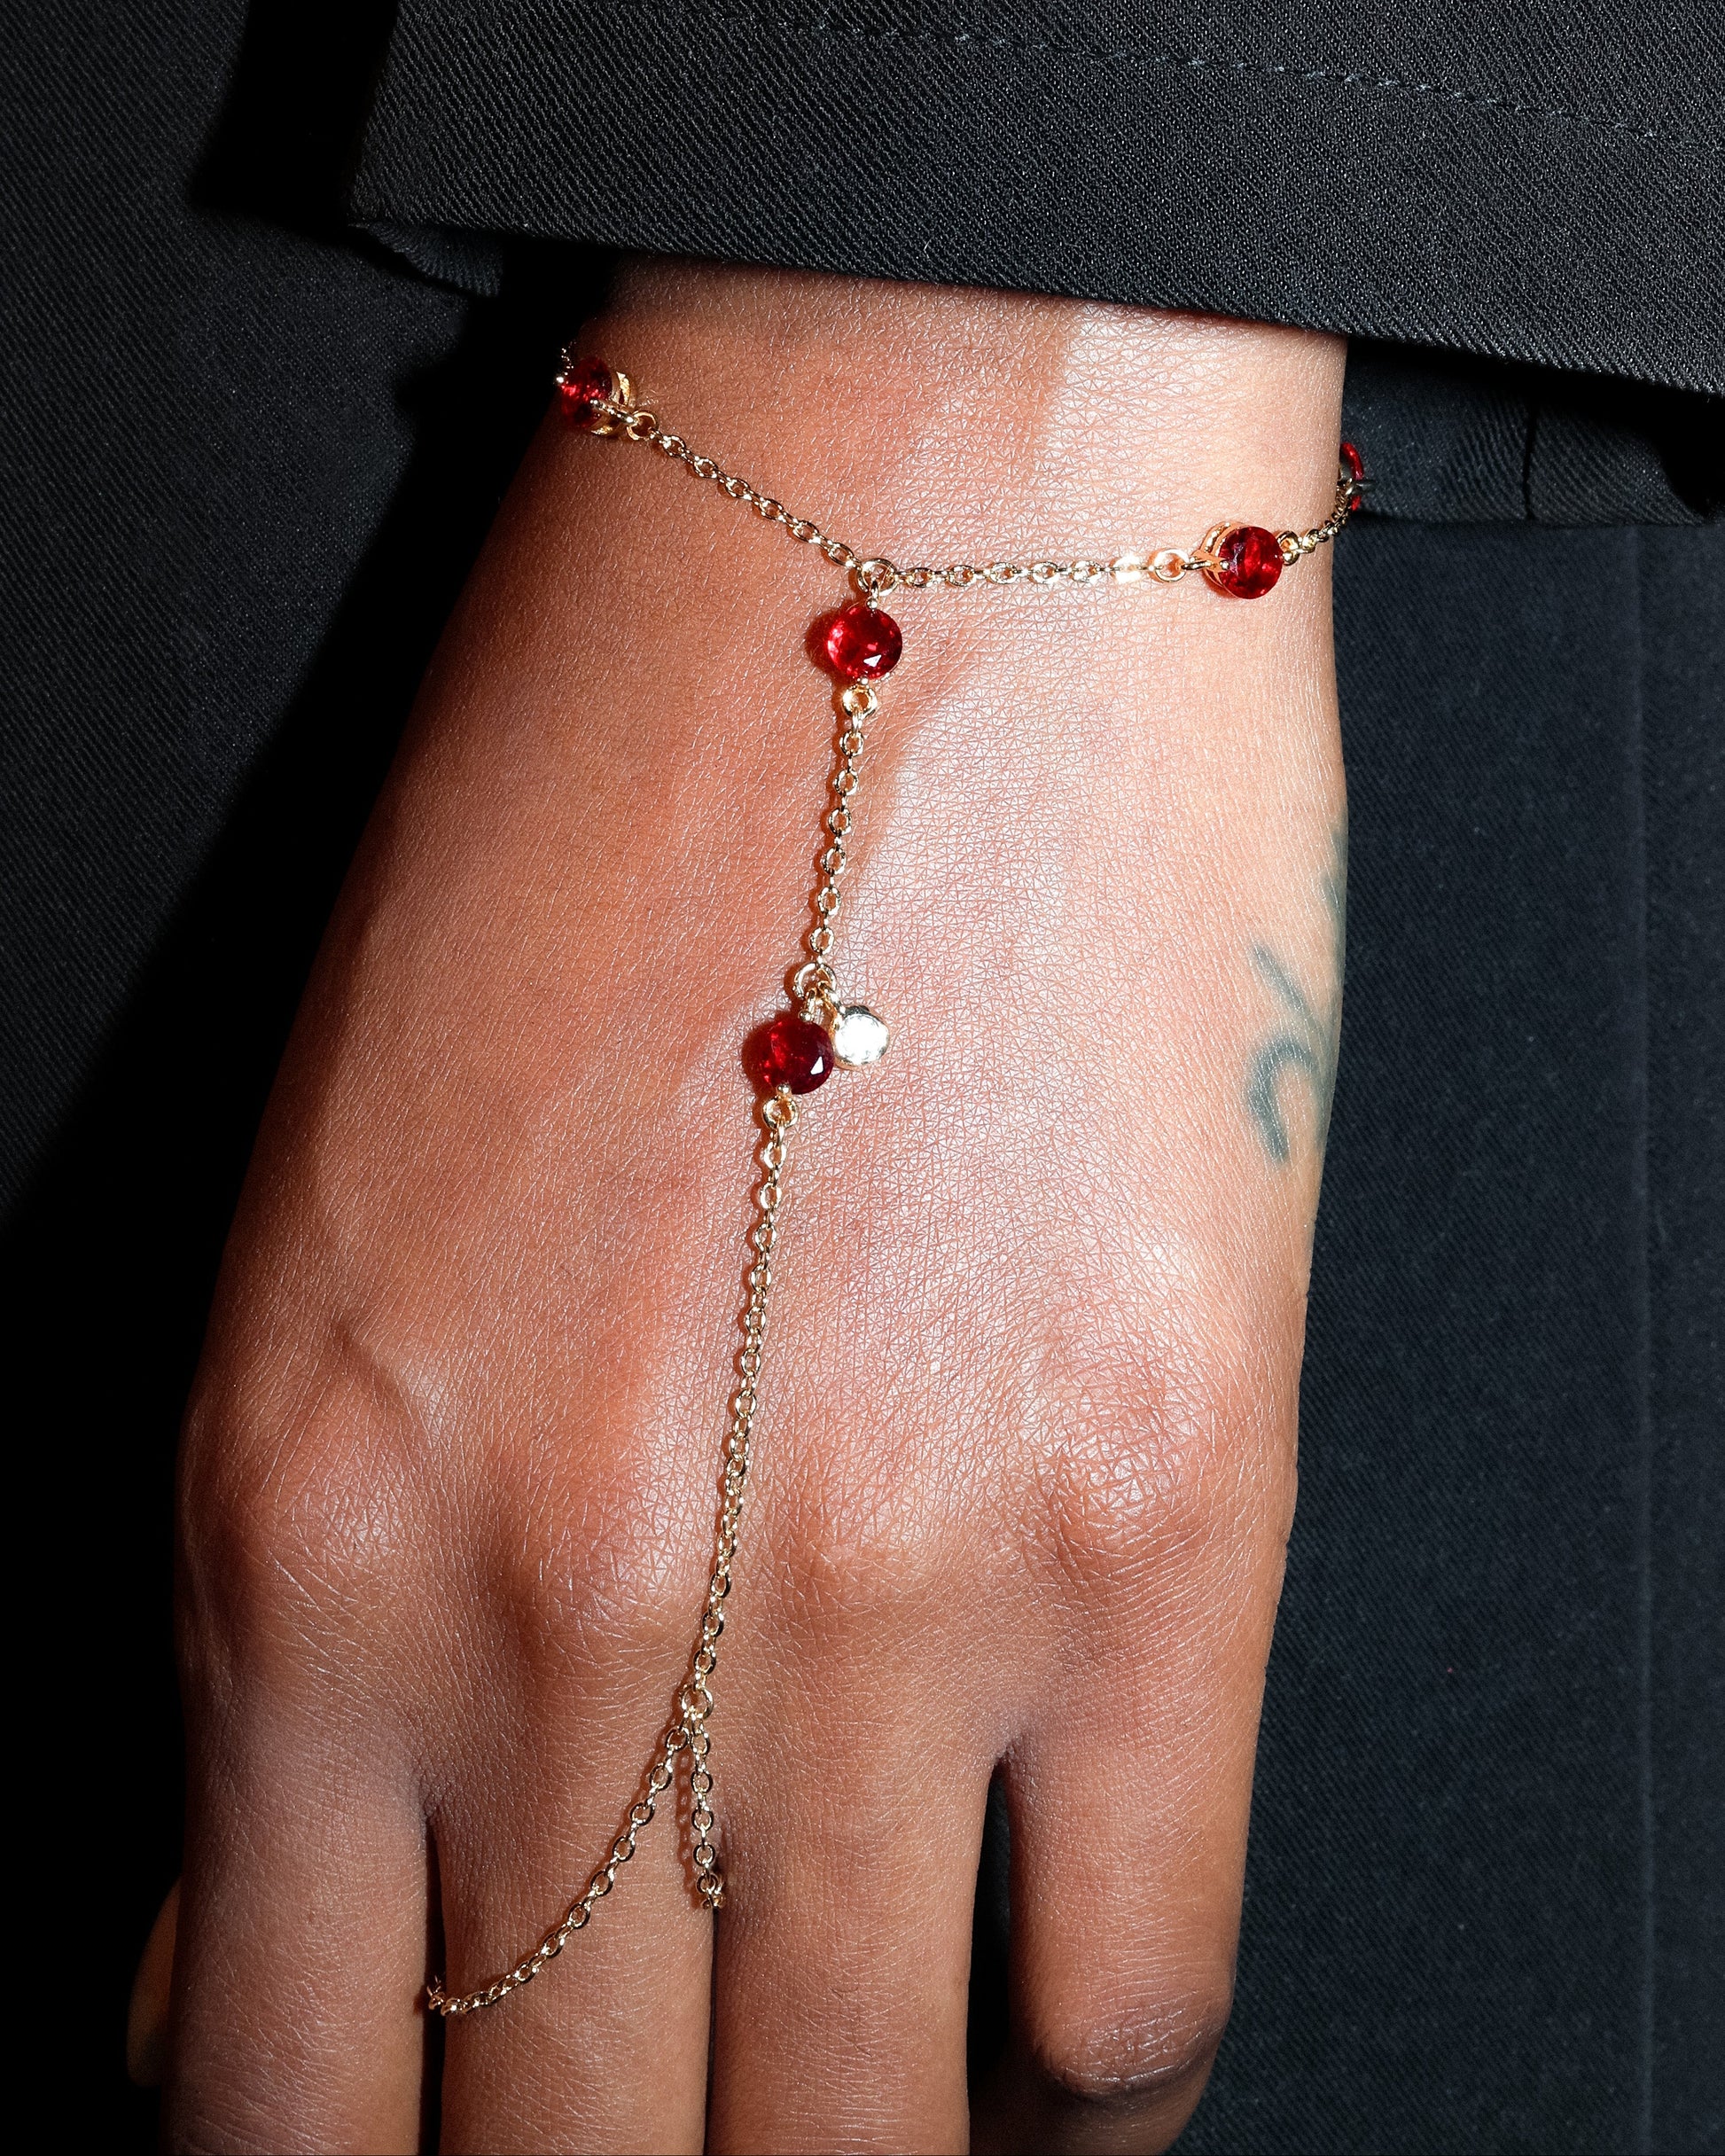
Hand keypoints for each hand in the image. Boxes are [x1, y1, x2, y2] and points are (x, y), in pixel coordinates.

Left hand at [162, 261, 1345, 2153]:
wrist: (897, 522)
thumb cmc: (607, 829)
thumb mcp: (335, 1249)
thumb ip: (324, 1637)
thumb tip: (324, 1919)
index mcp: (296, 1527)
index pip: (270, 2119)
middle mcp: (558, 1613)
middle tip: (645, 2155)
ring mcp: (877, 1597)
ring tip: (849, 2115)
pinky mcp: (1156, 1527)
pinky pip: (1124, 2005)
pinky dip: (1079, 2083)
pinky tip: (1040, 2028)